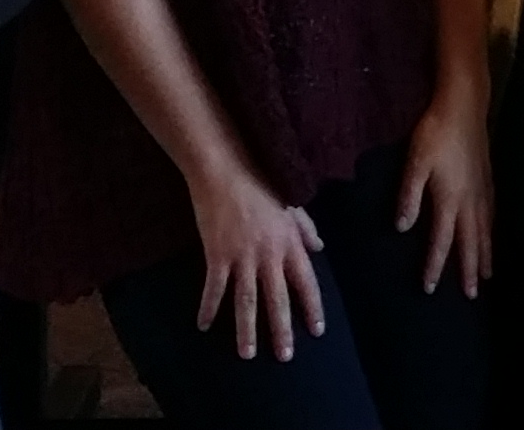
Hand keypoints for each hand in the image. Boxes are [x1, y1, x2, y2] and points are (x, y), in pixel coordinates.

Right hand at [186, 166, 326, 361]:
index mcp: (290, 243)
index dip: (312, 308)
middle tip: (285, 356)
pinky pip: (213, 288)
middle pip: (278, 300)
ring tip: (247, 354)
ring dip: (247, 330)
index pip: (306, 282)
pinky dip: (208, 308)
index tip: (317, 330)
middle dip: (282, 330)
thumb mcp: (292, 203)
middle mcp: (269, 255)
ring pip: (247, 302)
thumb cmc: (260, 181)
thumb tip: (320, 248)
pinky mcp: (216, 255)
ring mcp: (242, 257)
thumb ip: (306, 229)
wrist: (225, 167)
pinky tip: (203, 325)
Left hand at [394, 85, 493, 295]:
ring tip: (487, 276)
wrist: (464, 105)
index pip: (442, 241)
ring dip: (485, 256)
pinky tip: (491, 235)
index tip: (430, 288)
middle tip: (471, 296)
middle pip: (470, 243)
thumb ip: (409, 196)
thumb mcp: (415, 162)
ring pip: (485, 231)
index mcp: (450, 199)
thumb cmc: (435, 132)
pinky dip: (492, 233)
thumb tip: (401, 228)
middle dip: (469, 270)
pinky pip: (492, 216)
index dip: (436, 266)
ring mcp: (482, 190)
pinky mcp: (488, 179)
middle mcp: (470, 200)